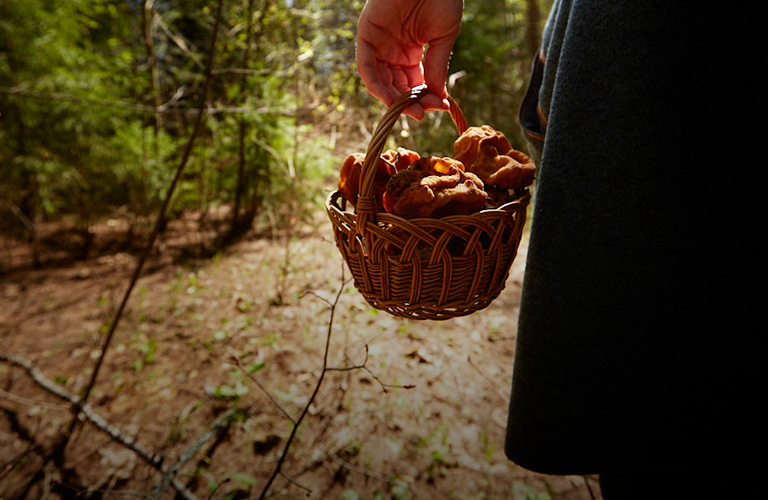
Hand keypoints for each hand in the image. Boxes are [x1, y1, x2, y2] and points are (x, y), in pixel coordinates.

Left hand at [356, 0, 462, 119]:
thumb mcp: (442, 37)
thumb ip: (437, 66)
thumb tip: (437, 97)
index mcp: (411, 51)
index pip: (414, 83)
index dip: (424, 97)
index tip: (438, 106)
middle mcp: (392, 50)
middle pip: (396, 86)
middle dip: (409, 102)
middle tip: (423, 113)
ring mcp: (378, 43)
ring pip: (380, 81)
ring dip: (393, 99)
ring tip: (411, 110)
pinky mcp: (366, 35)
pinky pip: (366, 67)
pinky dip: (376, 84)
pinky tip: (391, 98)